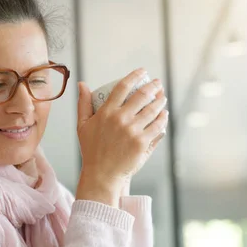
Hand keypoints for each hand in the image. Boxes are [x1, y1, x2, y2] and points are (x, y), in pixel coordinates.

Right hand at [75, 68, 167, 205]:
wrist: (102, 174)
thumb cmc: (91, 150)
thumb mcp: (82, 125)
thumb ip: (83, 103)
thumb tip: (82, 84)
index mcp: (106, 112)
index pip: (123, 87)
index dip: (135, 76)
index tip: (142, 71)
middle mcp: (121, 119)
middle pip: (142, 96)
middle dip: (153, 86)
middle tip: (157, 84)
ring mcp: (133, 131)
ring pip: (153, 110)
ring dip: (160, 101)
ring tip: (162, 97)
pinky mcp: (143, 143)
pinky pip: (158, 127)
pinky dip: (163, 119)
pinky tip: (164, 115)